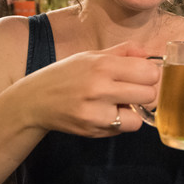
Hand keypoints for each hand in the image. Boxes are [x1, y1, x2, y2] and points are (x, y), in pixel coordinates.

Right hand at [11, 41, 159, 136]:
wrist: (34, 101)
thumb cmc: (66, 74)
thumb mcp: (91, 56)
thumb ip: (123, 52)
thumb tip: (149, 54)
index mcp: (102, 65)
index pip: (149, 72)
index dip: (150, 74)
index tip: (142, 75)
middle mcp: (100, 88)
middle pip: (149, 95)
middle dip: (145, 93)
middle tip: (132, 90)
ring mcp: (96, 113)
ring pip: (139, 117)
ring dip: (133, 112)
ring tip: (119, 104)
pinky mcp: (92, 131)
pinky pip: (123, 129)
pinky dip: (121, 123)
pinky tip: (106, 114)